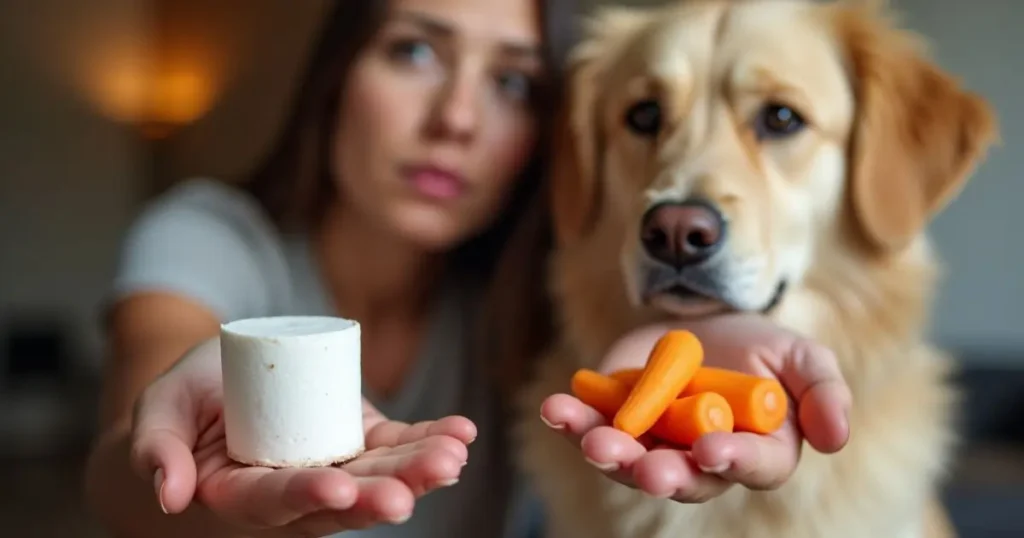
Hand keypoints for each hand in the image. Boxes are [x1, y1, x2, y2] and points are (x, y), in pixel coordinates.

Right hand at [129, 338, 475, 536]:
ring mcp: (332, 467)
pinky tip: (462, 434)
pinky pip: (396, 448)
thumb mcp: (159, 412)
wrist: (219, 388)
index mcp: (241, 493)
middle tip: (410, 492)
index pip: (274, 503)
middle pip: (340, 501)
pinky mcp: (358, 442)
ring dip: (417, 471)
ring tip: (452, 456)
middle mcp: (294, 491)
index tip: (337, 490)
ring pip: (378, 478)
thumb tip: (170, 493)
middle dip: (378, 494)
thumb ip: (158, 449)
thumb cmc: (184, 402)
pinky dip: (428, 440)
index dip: (304, 496)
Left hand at [539, 313, 850, 502]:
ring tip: (589, 437)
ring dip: (607, 452)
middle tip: (646, 469)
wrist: (706, 326)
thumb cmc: (762, 350)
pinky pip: (593, 428)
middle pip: (683, 478)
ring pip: (630, 461)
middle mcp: (701, 461)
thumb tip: (834, 438)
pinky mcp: (617, 422)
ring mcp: (654, 444)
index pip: (750, 466)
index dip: (732, 459)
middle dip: (662, 474)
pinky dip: (572, 421)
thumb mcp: (803, 358)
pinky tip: (556, 407)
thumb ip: (824, 393)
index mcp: (756, 453)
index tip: (711, 448)